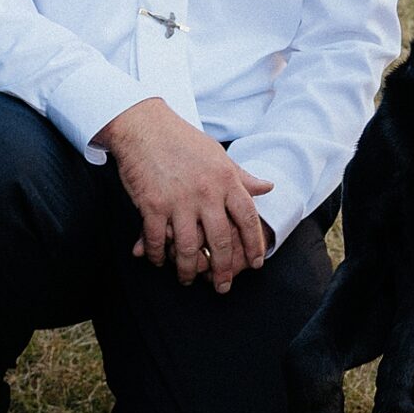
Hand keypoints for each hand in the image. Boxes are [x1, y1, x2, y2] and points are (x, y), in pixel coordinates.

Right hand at [97, 97, 272, 292]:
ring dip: (188, 269)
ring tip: (188, 279)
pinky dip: (157, 255)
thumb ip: (242, 176)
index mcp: (226, 179)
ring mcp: (179, 200)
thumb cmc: (183, 141)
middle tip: (223, 286)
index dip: (254, 243)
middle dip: (224, 268)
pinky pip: (157, 240)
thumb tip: (268, 186)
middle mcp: (206, 192)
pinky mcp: (152, 205)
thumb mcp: (218, 156)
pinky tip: (159, 261)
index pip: (247, 218)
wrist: (144, 126)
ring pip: (188, 247)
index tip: (256, 262)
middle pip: (221, 240)